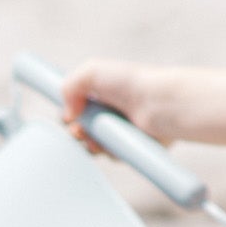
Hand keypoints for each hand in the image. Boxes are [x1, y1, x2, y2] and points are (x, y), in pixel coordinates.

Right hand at [60, 59, 181, 147]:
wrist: (157, 104)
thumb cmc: (129, 84)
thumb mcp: (91, 71)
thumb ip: (69, 85)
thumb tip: (68, 113)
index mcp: (102, 92)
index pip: (76, 106)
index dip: (68, 113)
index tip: (68, 117)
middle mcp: (111, 110)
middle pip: (82, 128)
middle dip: (76, 132)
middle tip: (79, 131)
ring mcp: (120, 129)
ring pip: (94, 144)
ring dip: (90, 144)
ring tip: (95, 139)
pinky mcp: (130, 146)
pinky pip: (111, 155)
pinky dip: (108, 152)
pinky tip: (113, 144)